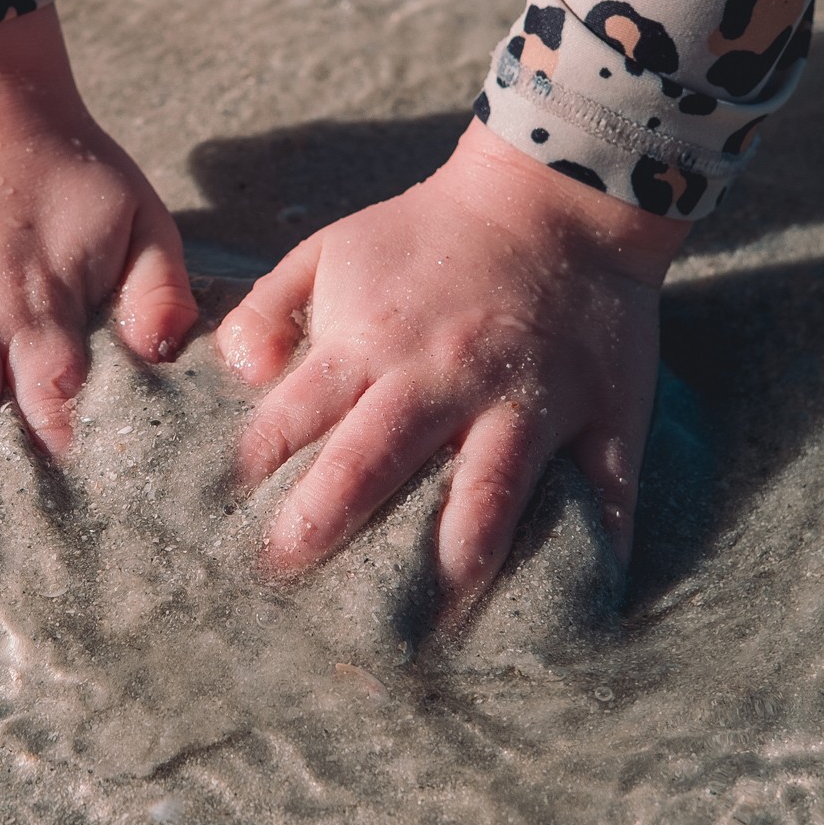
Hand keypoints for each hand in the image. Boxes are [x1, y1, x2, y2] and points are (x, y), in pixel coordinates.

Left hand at [218, 121, 689, 615]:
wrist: (555, 193)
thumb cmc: (429, 234)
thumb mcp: (331, 248)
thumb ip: (268, 310)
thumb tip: (235, 375)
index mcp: (370, 342)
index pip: (293, 417)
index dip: (252, 473)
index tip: (218, 531)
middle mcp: (443, 379)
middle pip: (373, 465)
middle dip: (322, 528)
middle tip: (285, 585)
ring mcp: (527, 403)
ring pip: (488, 497)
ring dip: (455, 565)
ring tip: (431, 631)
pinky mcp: (602, 417)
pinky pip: (605, 498)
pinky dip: (594, 555)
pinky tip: (576, 612)